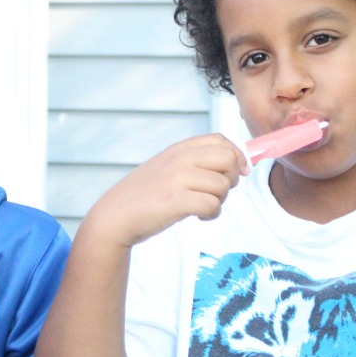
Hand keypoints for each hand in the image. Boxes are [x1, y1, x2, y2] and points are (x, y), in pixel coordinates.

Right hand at [88, 133, 246, 247]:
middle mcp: (180, 158)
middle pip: (228, 159)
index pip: (221, 140)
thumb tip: (235, 165)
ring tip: (202, 207)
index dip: (237, 156)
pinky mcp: (176, 200)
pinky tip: (198, 217)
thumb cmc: (145, 194)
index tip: (239, 172)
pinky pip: (212, 205)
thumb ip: (195, 162)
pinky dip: (211, 214)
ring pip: (222, 186)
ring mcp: (177, 178)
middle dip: (232, 179)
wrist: (116, 215)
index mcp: (179, 148)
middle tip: (218, 192)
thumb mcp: (168, 167)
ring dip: (219, 201)